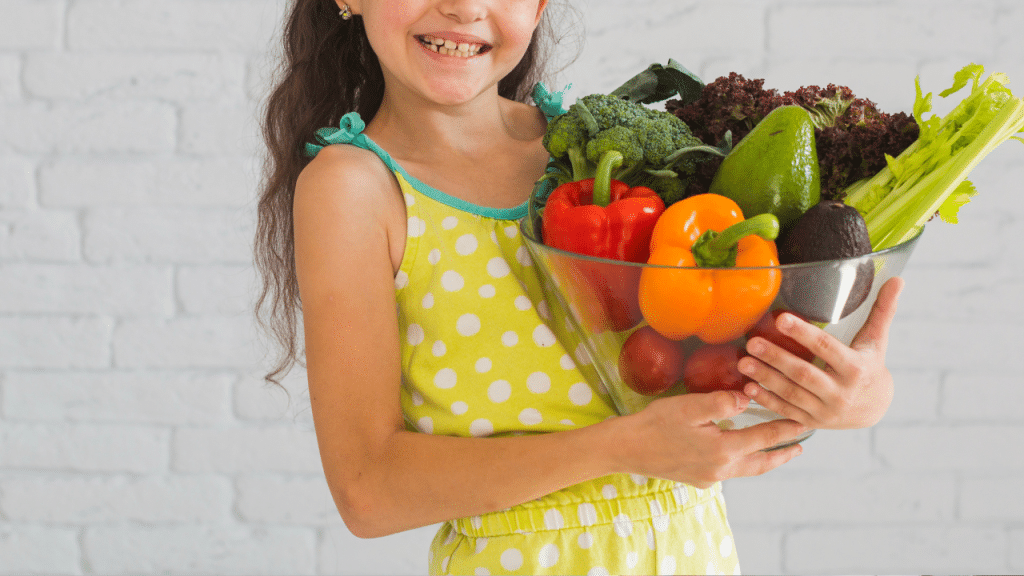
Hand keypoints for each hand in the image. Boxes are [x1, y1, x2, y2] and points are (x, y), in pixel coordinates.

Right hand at [620, 390, 806, 488]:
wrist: (626, 449)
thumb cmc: (655, 424)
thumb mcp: (689, 407)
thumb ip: (721, 402)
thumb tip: (746, 399)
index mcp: (723, 450)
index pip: (765, 437)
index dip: (786, 428)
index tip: (805, 421)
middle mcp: (721, 469)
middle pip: (762, 462)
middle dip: (783, 453)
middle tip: (801, 445)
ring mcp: (709, 477)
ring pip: (747, 469)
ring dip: (765, 460)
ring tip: (778, 453)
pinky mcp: (698, 479)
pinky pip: (730, 472)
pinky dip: (744, 462)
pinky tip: (739, 453)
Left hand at [738, 276, 904, 429]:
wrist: (874, 409)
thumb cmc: (870, 366)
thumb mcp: (876, 341)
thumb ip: (883, 311)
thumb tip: (898, 280)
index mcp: (857, 368)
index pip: (827, 348)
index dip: (803, 334)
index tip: (780, 319)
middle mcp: (841, 392)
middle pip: (804, 373)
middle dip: (776, 358)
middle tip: (752, 342)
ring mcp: (826, 410)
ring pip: (792, 394)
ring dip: (766, 378)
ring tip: (743, 362)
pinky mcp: (812, 422)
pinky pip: (786, 411)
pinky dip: (766, 400)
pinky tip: (748, 387)